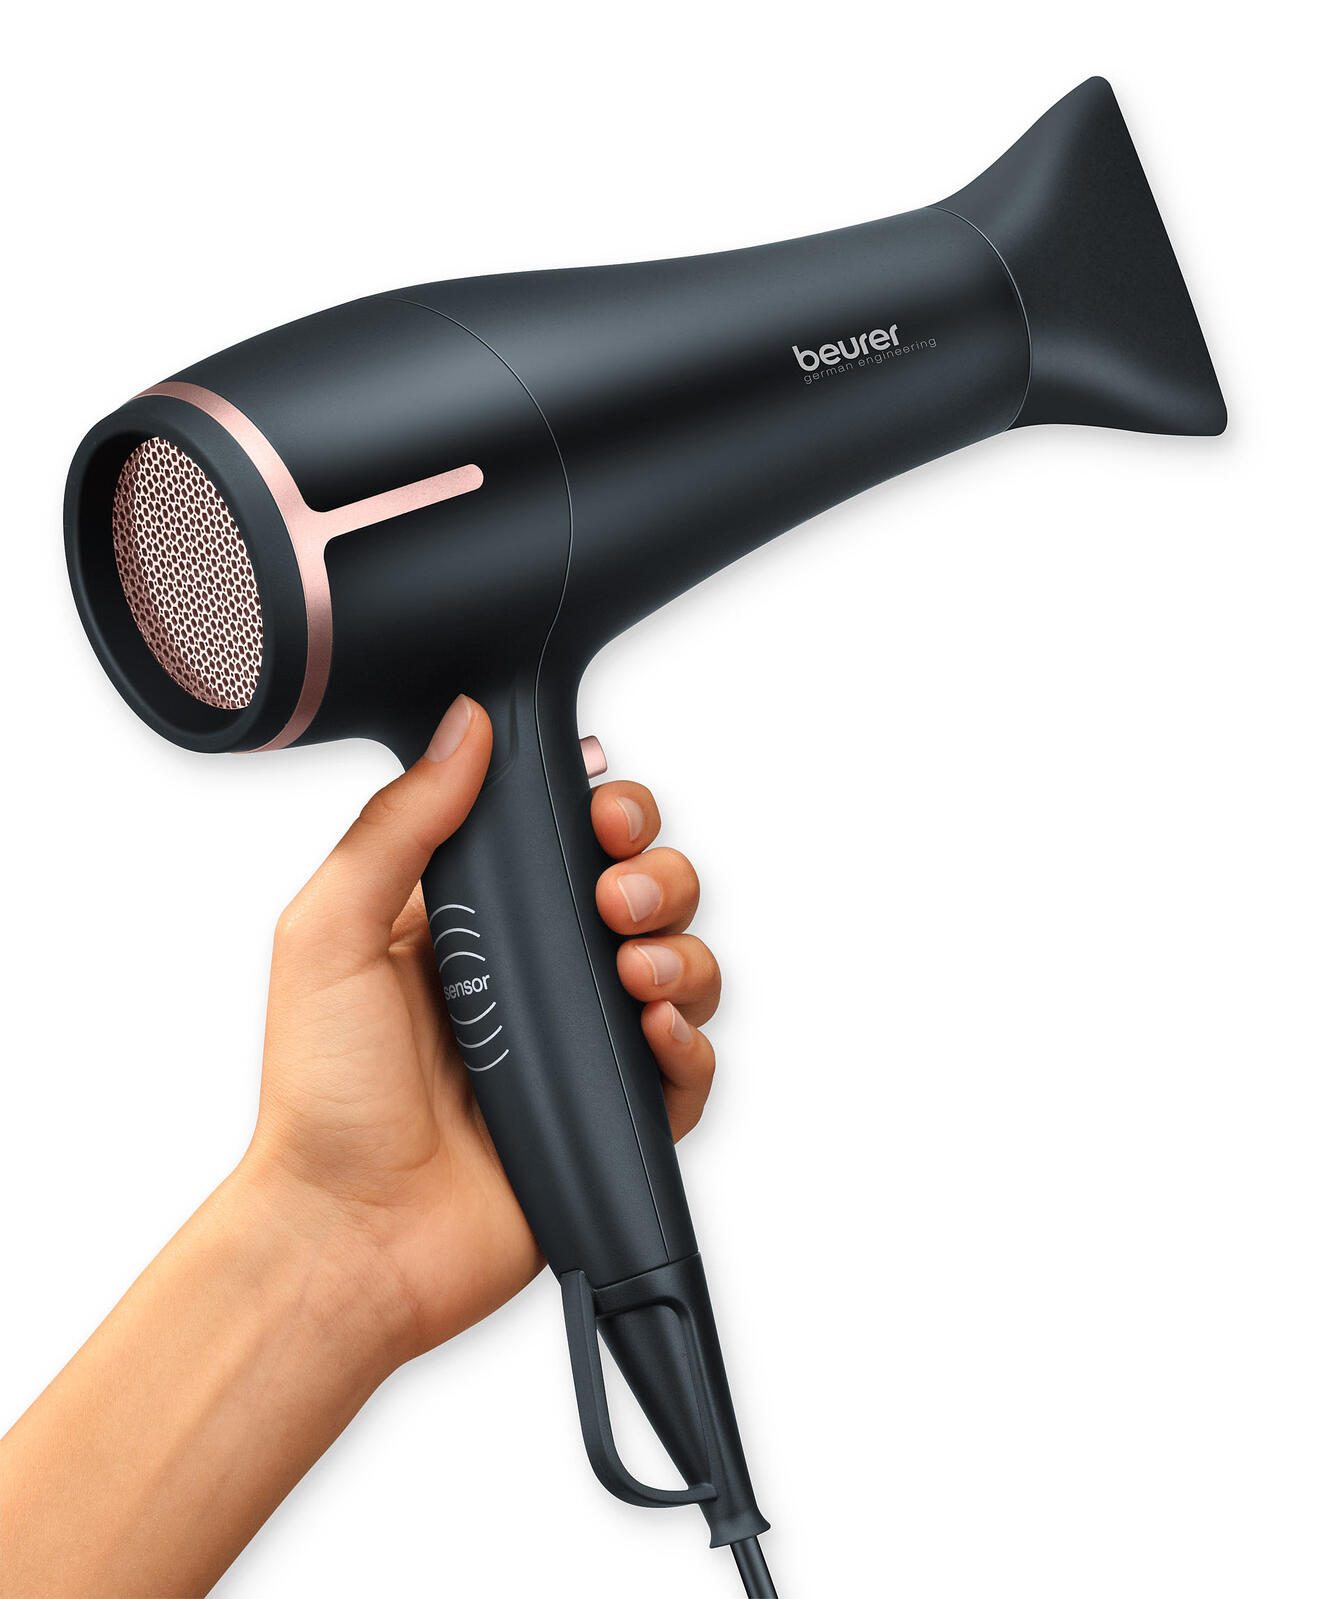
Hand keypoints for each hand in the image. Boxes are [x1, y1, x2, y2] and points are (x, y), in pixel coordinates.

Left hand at [244, 693, 721, 1362]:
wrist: (346, 1234)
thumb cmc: (322, 1093)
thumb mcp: (331, 932)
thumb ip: (400, 825)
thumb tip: (464, 725)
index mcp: (477, 919)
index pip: (568, 839)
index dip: (605, 813)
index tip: (600, 813)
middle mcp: (538, 974)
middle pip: (644, 891)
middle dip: (655, 875)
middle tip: (612, 898)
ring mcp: (580, 1044)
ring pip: (683, 966)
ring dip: (681, 949)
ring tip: (633, 968)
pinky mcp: (612, 1113)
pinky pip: (689, 1068)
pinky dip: (692, 1043)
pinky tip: (655, 1029)